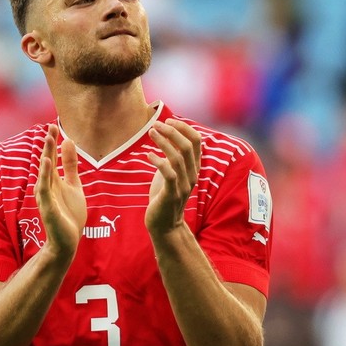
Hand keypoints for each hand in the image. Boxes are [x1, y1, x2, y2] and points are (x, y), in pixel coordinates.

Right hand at [35, 124, 86, 259]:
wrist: (68, 241)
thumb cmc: (69, 214)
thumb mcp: (73, 185)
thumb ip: (70, 165)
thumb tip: (68, 141)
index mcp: (54, 180)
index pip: (52, 157)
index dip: (53, 142)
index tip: (54, 125)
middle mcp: (47, 186)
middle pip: (47, 161)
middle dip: (48, 145)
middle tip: (50, 127)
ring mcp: (46, 196)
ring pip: (45, 173)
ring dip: (46, 156)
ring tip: (48, 140)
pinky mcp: (48, 207)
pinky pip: (44, 190)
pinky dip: (45, 176)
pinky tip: (47, 163)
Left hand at [145, 119, 200, 236]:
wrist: (165, 225)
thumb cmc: (165, 196)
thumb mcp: (171, 172)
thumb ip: (172, 156)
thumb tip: (166, 135)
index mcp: (193, 168)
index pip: (196, 142)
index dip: (183, 128)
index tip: (168, 120)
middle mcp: (192, 175)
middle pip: (188, 146)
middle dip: (172, 131)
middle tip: (156, 124)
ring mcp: (183, 185)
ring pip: (177, 158)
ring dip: (163, 142)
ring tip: (150, 133)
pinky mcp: (171, 195)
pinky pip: (168, 174)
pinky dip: (158, 161)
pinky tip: (148, 155)